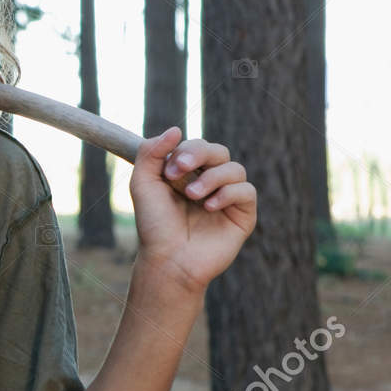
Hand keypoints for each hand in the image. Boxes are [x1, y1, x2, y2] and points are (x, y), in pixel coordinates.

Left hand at [128, 126, 256, 293]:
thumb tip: (175, 129)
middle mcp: (210, 182)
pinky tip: (209, 207)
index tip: (169, 170)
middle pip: (218, 151)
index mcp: (188, 174)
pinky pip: (247, 191)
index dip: (186, 150)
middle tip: (181, 169)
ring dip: (212, 177)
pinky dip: (229, 193)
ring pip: (235, 169)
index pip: (197, 146)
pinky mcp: (242, 215)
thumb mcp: (143, 184)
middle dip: (200, 154)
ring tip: (193, 196)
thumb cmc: (154, 225)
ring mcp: (227, 199)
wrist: (167, 260)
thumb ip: (151, 152)